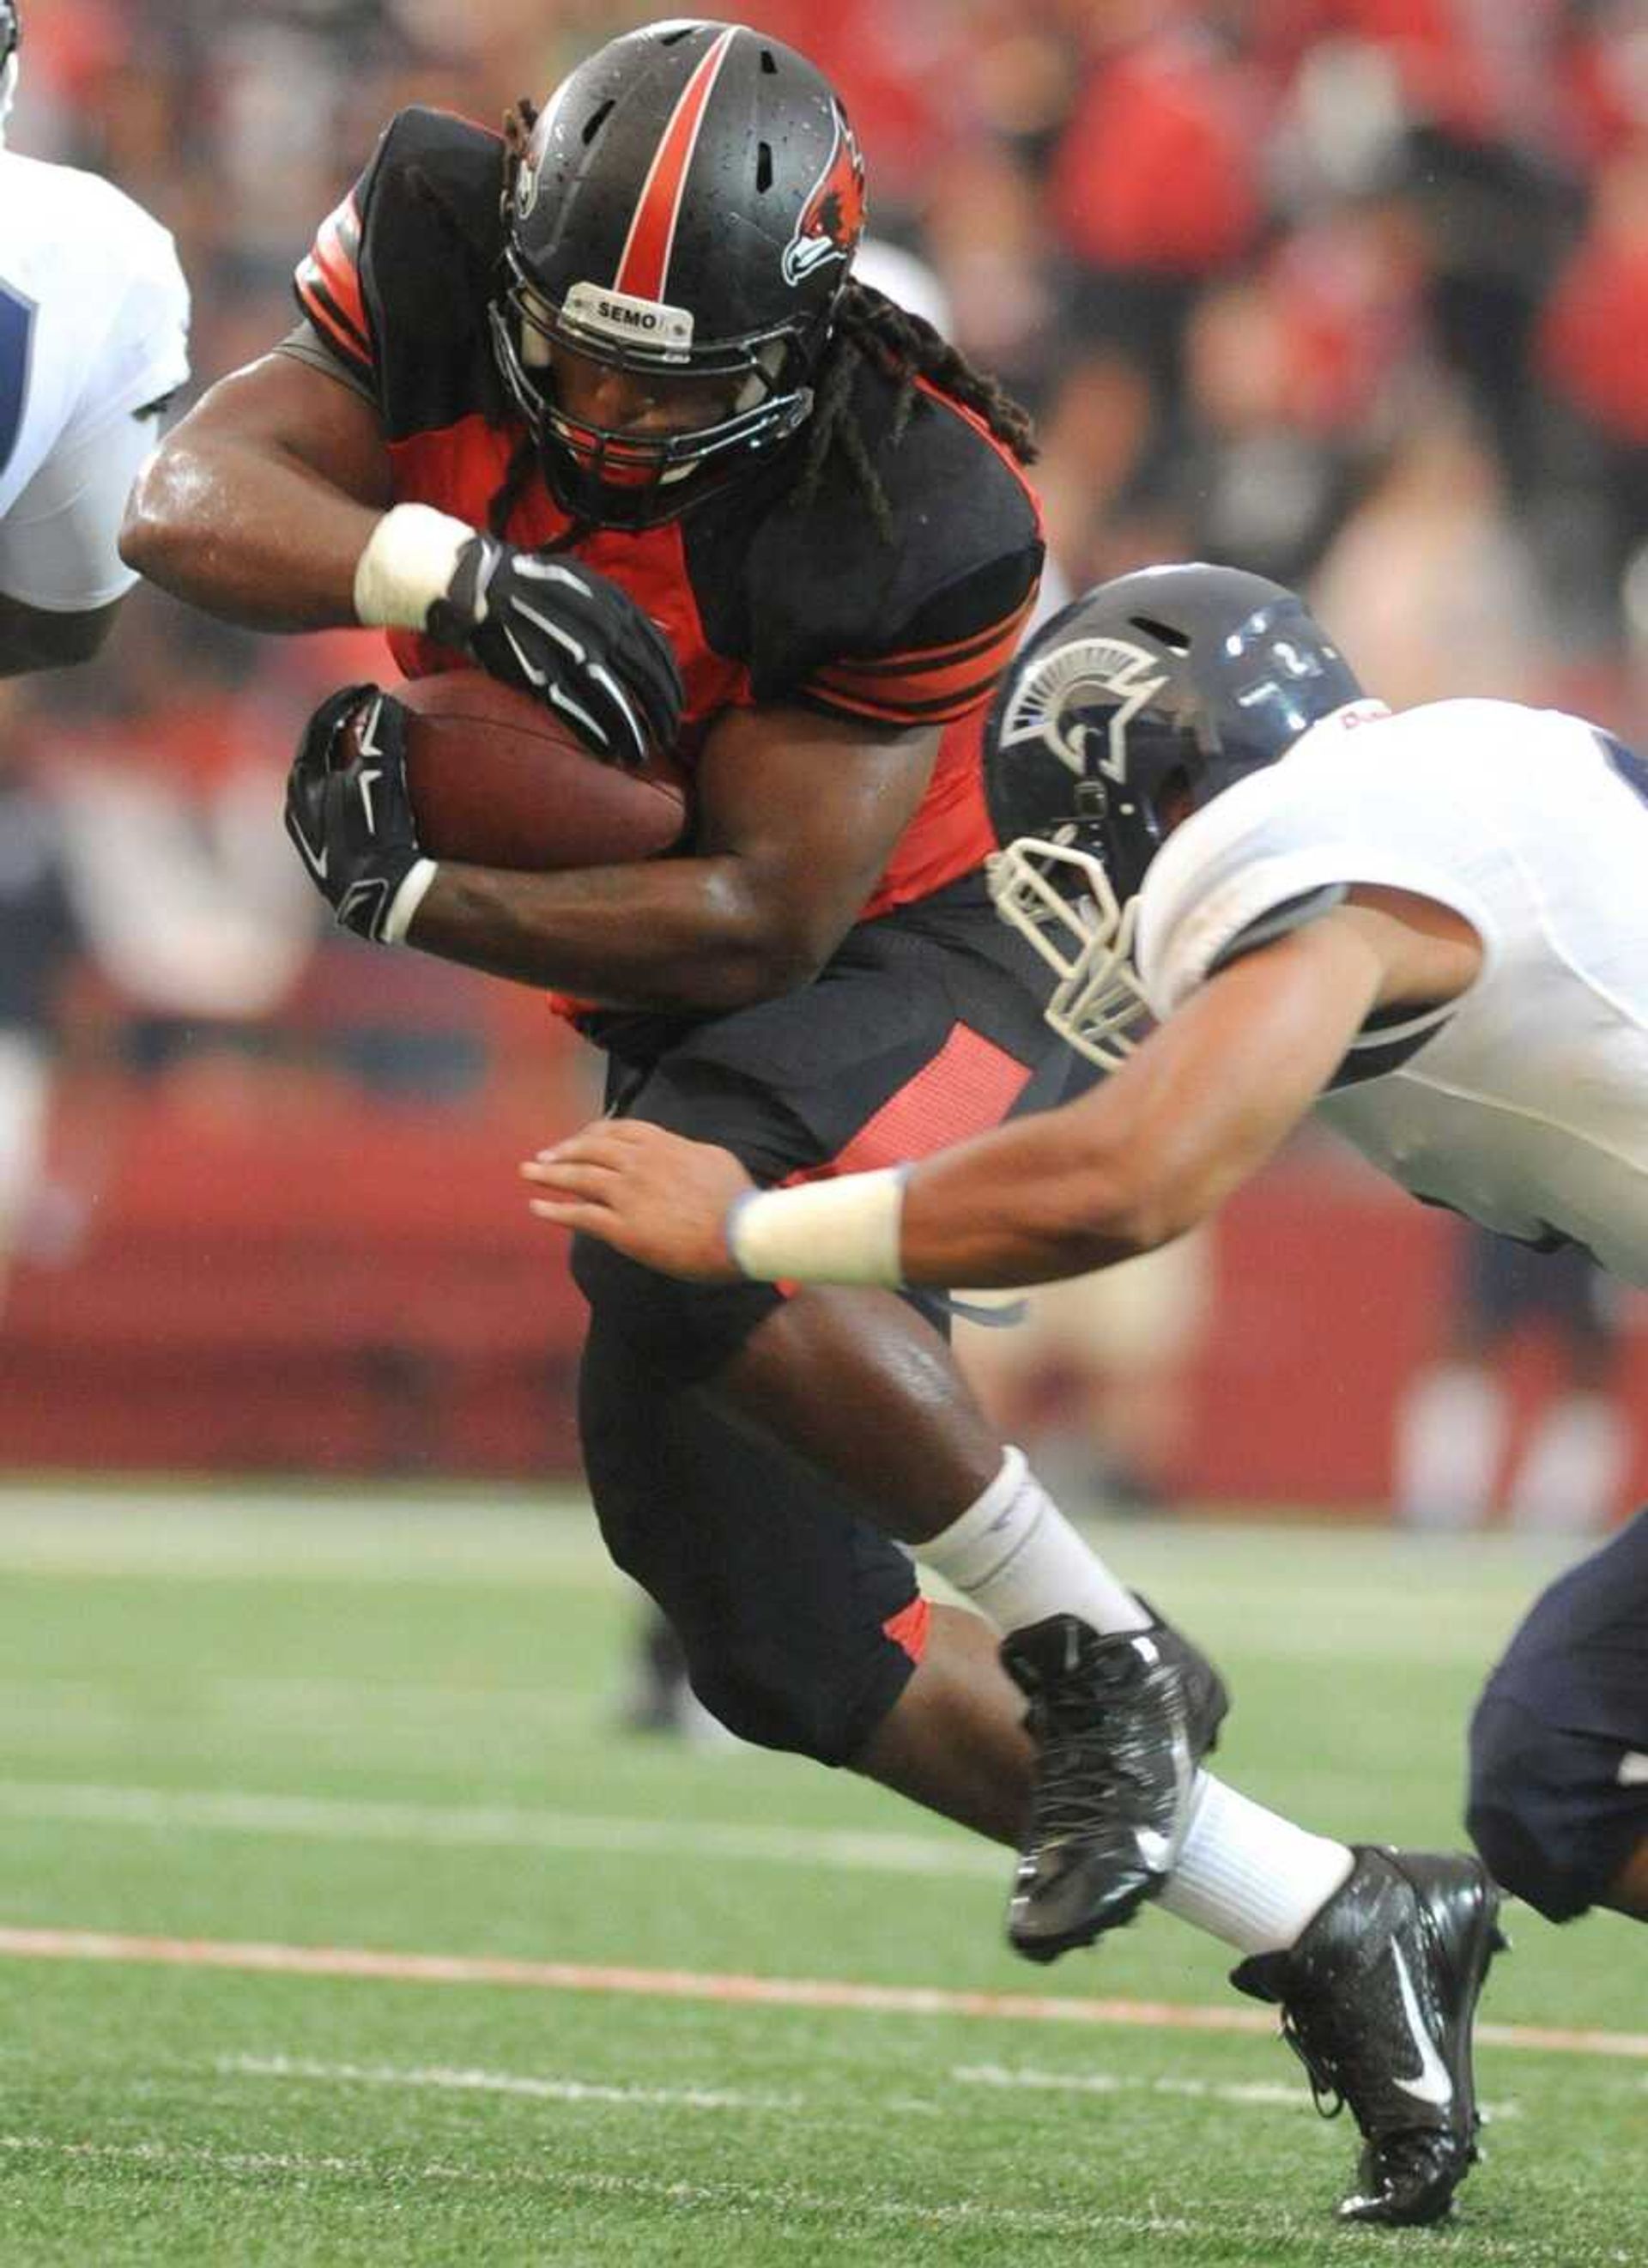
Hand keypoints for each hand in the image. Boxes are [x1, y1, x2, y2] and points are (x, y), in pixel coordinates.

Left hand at [286, 683, 432, 942]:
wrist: (378, 897)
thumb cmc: (379, 833)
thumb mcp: (381, 775)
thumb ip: (381, 732)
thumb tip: (384, 700)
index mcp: (303, 784)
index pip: (318, 728)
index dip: (344, 704)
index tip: (368, 690)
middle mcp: (299, 813)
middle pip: (316, 761)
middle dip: (339, 738)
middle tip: (365, 721)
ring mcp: (313, 843)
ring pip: (325, 797)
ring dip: (346, 775)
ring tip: (373, 765)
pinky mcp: (331, 869)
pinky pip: (343, 826)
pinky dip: (360, 809)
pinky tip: (390, 815)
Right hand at [427, 537, 682, 768]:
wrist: (480, 584)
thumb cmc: (531, 585)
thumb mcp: (587, 583)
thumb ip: (622, 610)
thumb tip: (660, 630)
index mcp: (614, 606)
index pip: (659, 654)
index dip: (672, 686)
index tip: (676, 706)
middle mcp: (602, 631)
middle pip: (647, 684)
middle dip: (662, 716)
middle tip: (667, 736)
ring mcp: (573, 655)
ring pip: (619, 706)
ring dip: (635, 735)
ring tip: (641, 754)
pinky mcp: (545, 677)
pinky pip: (583, 715)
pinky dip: (601, 737)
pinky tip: (611, 753)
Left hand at [521, 1121, 753, 1279]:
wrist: (743, 1233)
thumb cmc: (737, 1200)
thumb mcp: (713, 1159)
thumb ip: (685, 1151)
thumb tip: (675, 1150)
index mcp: (662, 1144)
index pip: (617, 1130)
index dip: (592, 1134)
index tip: (580, 1139)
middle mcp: (640, 1163)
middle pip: (590, 1149)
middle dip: (563, 1150)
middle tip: (543, 1156)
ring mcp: (629, 1195)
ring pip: (579, 1178)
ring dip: (549, 1174)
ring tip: (529, 1172)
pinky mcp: (624, 1228)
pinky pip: (581, 1215)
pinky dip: (555, 1211)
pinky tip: (537, 1208)